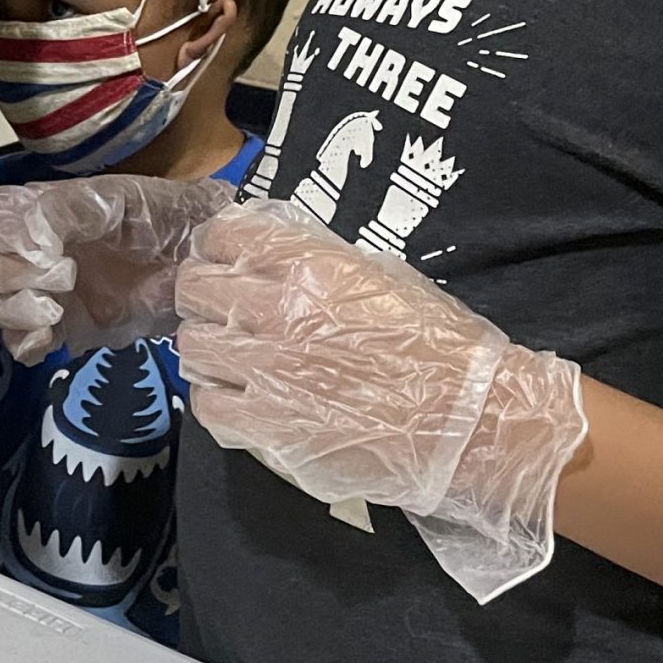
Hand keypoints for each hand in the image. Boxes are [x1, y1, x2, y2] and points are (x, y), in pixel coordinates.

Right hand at [0, 174, 232, 365]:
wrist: (202, 265)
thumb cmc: (164, 218)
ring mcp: (45, 292)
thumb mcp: (118, 199)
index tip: (43, 250)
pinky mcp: (64, 330)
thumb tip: (30, 236)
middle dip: (11, 277)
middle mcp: (34, 251)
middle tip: (61, 278)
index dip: (3, 237)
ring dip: (14, 310)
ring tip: (55, 309)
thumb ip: (68, 210)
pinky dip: (25, 343)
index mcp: (42, 210)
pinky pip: (19, 344)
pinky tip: (50, 337)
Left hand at [176, 203, 585, 601]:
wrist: (470, 423)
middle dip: (202, 297)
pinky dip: (215, 400)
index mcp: (307, 264)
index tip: (222, 261)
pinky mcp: (267, 426)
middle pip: (194, 288)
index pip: (224, 236)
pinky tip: (238, 400)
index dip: (216, 248)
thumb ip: (318, 261)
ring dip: (207, 348)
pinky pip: (207, 404)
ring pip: (192, 345)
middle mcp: (277, 309)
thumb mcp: (380, 276)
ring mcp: (267, 369)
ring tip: (229, 359)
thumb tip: (272, 254)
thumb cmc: (438, 346)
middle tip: (221, 314)